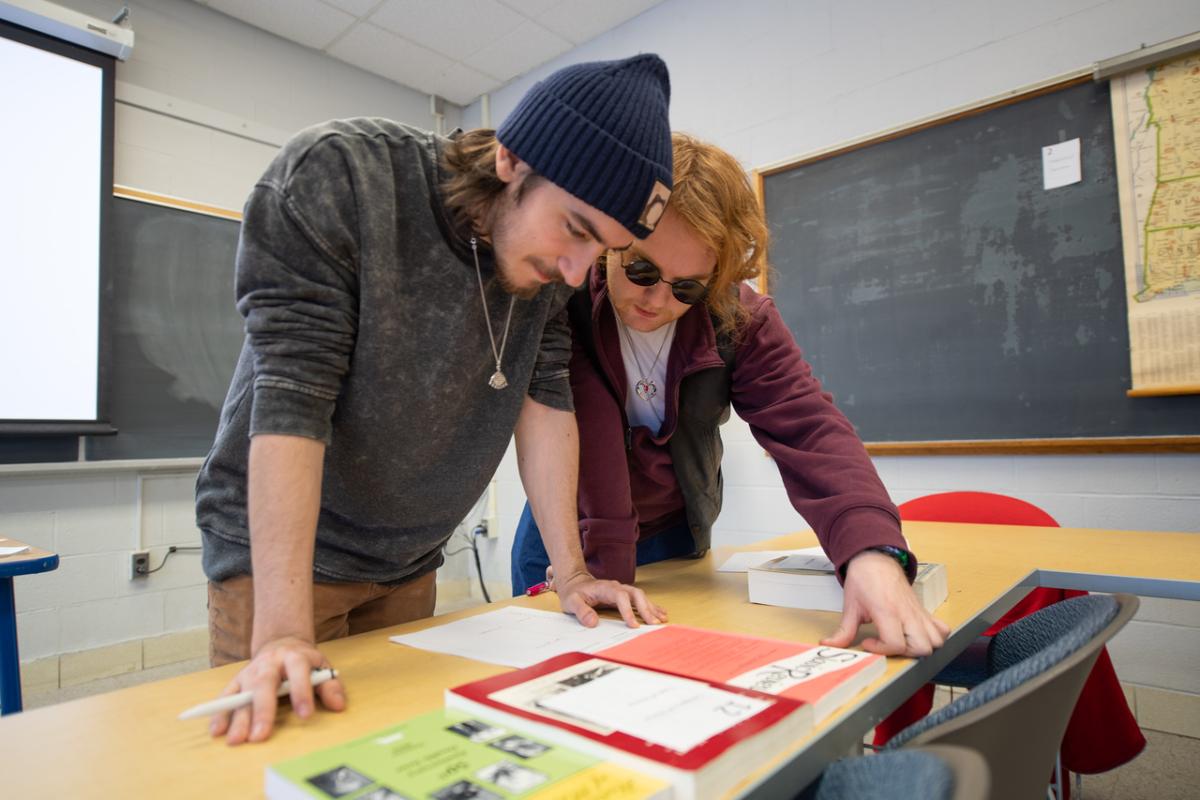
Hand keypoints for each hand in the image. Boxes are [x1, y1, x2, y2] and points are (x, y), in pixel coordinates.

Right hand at [210, 636, 345, 744]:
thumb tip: (339, 706)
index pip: (298, 672)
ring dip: (236, 717)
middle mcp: (269, 663)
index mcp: (294, 657)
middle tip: (260, 736)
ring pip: (242, 692)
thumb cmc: (304, 662)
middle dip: (262, 711)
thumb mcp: (323, 667)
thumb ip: (330, 686)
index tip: (306, 715)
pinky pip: (226, 695)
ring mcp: (251, 671)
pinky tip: (216, 730)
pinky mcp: (237, 680)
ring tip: (235, 740)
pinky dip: (219, 713)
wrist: (282, 643)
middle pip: (264, 684)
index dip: (302, 692)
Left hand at [551, 567, 667, 627]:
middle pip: (635, 594)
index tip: (633, 625)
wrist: (575, 582)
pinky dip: (651, 606)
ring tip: (661, 620)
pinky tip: (660, 613)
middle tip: (653, 624)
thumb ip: (581, 611)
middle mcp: (617, 587)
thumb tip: (592, 622)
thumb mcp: (571, 602)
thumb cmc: (573, 593)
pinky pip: (641, 600)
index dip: (628, 610)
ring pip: (641, 596)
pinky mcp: (625, 596)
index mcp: (605, 588)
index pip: (620, 596)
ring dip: (651, 608)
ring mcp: (622, 590)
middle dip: (646, 609)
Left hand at [821, 551, 949, 656]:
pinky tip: (916, 635)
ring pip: (936, 641)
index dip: (881, 649)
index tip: (868, 641)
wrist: (876, 558)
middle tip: (887, 644)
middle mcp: (907, 613)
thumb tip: (829, 645)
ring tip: (901, 641)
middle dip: (905, 653)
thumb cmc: (864, 579)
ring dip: (921, 647)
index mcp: (888, 611)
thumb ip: (843, 631)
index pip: (896, 644)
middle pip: (922, 647)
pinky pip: (942, 628)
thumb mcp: (850, 606)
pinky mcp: (924, 611)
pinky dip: (935, 637)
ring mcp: (919, 612)